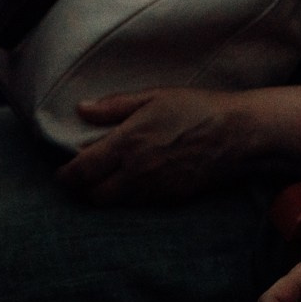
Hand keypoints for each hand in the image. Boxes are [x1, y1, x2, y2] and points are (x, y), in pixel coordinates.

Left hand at [56, 89, 260, 205]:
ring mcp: (153, 190)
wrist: (238, 135)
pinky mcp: (169, 200)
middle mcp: (135, 173)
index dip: (65, 176)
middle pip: (93, 195)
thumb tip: (82, 109)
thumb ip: (114, 106)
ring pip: (114, 204)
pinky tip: (133, 180)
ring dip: (103, 194)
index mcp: (126, 144)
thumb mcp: (154, 96)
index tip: (62, 171)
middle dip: (82, 189)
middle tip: (81, 176)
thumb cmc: (197, 108)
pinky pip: (137, 205)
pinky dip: (127, 197)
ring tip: (105, 178)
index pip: (81, 171)